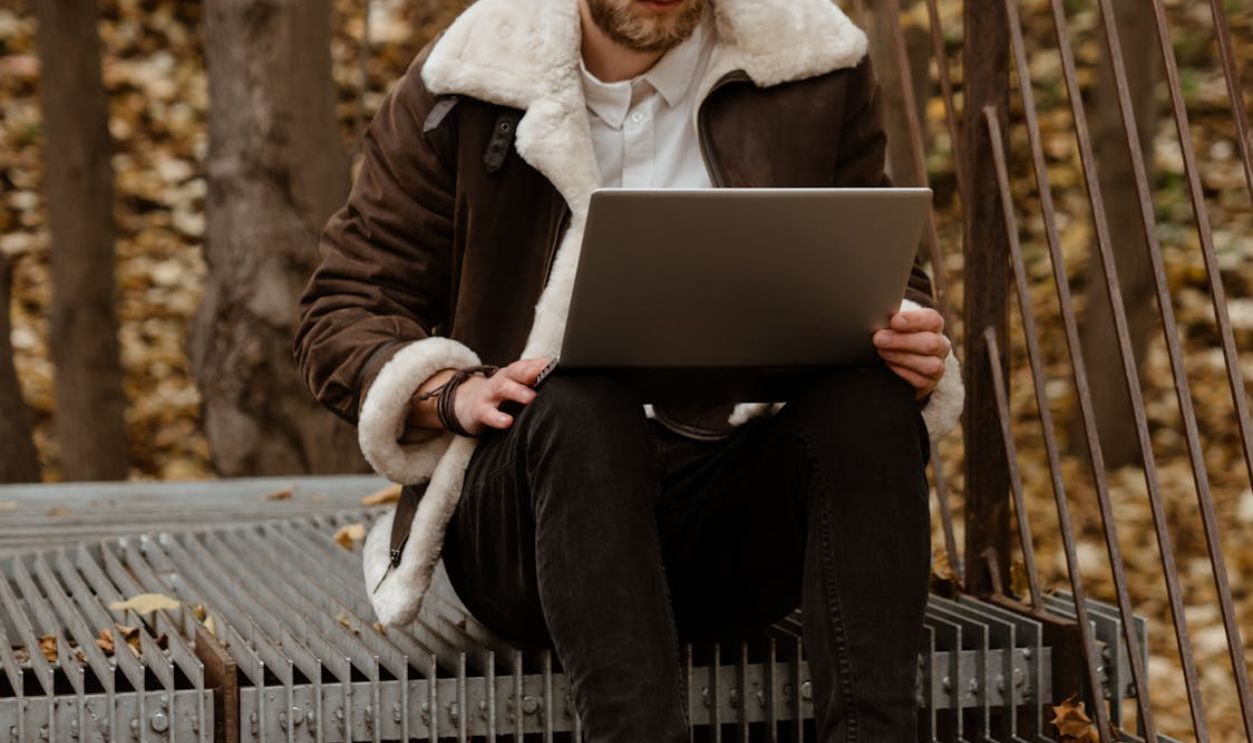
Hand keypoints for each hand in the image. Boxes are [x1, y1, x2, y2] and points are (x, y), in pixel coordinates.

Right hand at [407, 358, 550, 435]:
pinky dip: (497, 418)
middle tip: (546, 374)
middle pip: (517, 371)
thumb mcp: (517, 384)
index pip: (531, 364)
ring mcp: (490, 393)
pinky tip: (507, 422)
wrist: (468, 404)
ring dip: (517, 392)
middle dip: (531, 371)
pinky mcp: (480, 410)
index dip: (544, 364)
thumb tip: (564, 376)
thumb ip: (537, 380)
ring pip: (503, 388)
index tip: (560, 365)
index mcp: (515, 373)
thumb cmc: (502, 395)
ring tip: (531, 398)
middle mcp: (503, 379)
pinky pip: (488, 413)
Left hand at [872, 307, 949, 398]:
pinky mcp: (930, 382)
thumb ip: (891, 322)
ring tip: (882, 352)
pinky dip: (903, 372)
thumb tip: (876, 320)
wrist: (898, 358)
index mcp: (934, 325)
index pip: (932, 319)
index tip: (894, 321)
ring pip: (930, 365)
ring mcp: (938, 365)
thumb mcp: (894, 325)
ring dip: (903, 358)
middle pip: (931, 343)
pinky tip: (889, 365)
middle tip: (878, 339)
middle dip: (902, 341)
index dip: (914, 320)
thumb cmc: (894, 334)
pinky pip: (921, 381)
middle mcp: (941, 345)